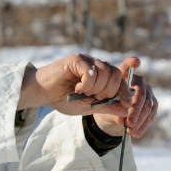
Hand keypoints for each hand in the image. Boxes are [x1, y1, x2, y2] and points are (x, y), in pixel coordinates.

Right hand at [18, 53, 132, 117]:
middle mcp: (95, 64)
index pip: (120, 79)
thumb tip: (127, 111)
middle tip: (95, 98)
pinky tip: (78, 88)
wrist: (42, 93)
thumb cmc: (63, 99)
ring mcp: (87, 60)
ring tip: (84, 93)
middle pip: (116, 74)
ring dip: (96, 88)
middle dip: (109, 91)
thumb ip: (107, 107)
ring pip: (104, 73)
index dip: (125, 91)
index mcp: (100, 75)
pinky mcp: (77, 59)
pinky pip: (91, 71)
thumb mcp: (88, 107)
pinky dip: (87, 84)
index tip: (127, 104)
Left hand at [93, 59, 157, 137]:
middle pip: (141, 95)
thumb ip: (113, 109)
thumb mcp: (105, 105)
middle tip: (128, 123)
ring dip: (139, 121)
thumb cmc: (108, 105)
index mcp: (125, 78)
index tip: (135, 62)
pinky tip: (136, 133)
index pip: (128, 68)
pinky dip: (143, 125)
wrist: (113, 116)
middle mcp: (140, 83)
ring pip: (148, 107)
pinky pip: (151, 115)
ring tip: (130, 131)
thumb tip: (121, 118)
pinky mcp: (153, 104)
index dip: (131, 64)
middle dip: (135, 110)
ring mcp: (148, 93)